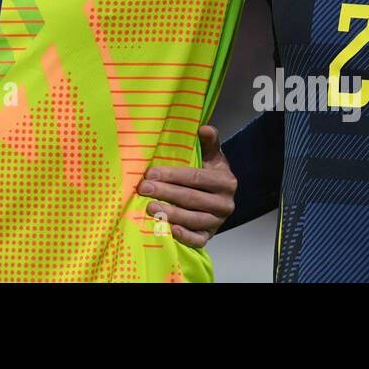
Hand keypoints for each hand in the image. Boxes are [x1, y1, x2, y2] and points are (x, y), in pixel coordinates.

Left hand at [140, 125, 236, 249]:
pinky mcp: (210, 236)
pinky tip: (170, 230)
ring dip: (170, 214)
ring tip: (149, 208)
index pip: (196, 177)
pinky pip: (198, 240)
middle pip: (191, 198)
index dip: (172, 176)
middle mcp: (225, 203)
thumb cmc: (210, 173)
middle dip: (166, 193)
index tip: (151, 173)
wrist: (219, 197)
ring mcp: (218, 221)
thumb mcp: (212, 156)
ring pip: (193, 219)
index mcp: (225, 181)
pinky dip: (185, 236)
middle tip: (143, 189)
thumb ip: (209, 142)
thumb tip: (204, 128)